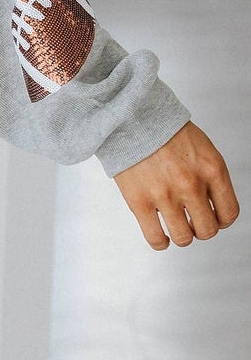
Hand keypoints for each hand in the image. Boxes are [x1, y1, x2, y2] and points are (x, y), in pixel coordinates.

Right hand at [114, 122, 238, 248]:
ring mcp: (165, 195)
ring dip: (182, 235)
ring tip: (175, 225)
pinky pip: (156, 238)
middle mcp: (191, 185)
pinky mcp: (139, 202)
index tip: (213, 217)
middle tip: (192, 221)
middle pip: (207, 230)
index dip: (222, 220)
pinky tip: (161, 236)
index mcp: (212, 170)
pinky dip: (161, 242)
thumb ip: (210, 176)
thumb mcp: (202, 148)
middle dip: (201, 228)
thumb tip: (212, 205)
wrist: (130, 117)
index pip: (229, 213)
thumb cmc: (164, 130)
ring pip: (184, 238)